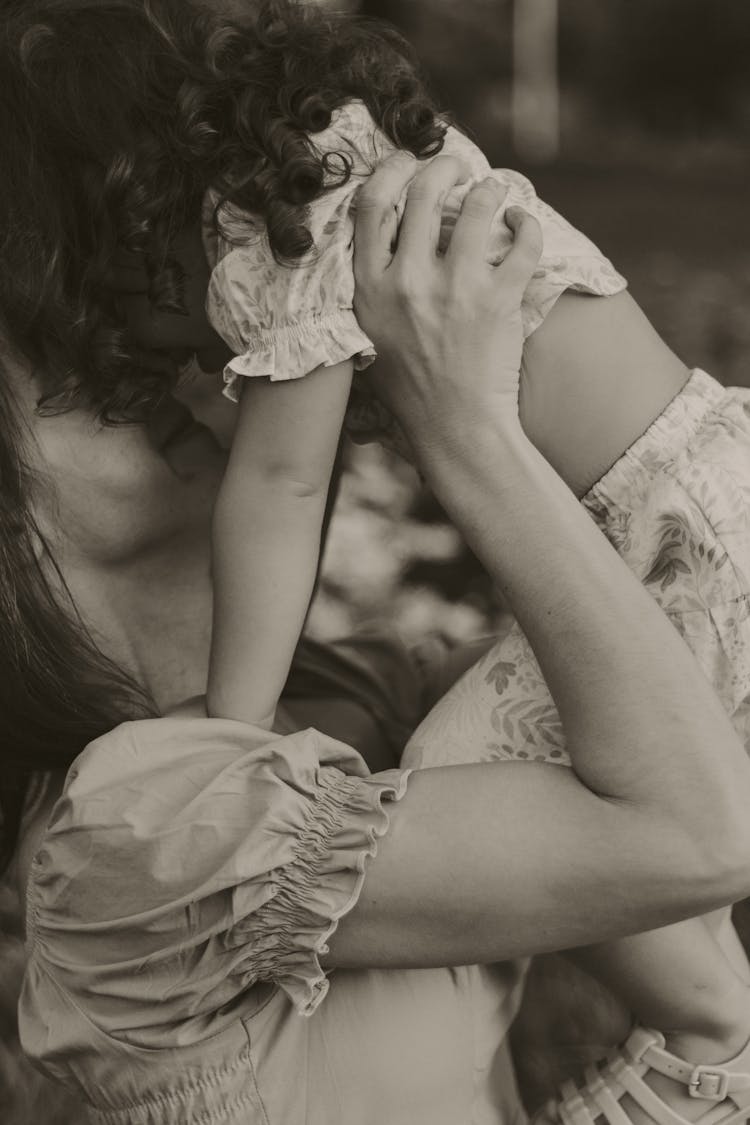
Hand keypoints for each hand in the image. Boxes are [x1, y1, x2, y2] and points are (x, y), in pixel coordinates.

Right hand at [353, 153, 542, 461]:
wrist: (455, 430)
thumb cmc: (412, 392)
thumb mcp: (369, 339)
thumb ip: (374, 291)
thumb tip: (387, 242)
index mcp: (370, 290)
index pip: (371, 206)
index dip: (392, 171)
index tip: (408, 162)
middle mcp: (408, 282)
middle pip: (424, 192)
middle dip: (444, 166)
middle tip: (457, 165)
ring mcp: (455, 289)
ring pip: (477, 205)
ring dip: (490, 189)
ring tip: (498, 191)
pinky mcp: (498, 301)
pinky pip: (520, 241)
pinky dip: (526, 224)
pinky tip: (523, 224)